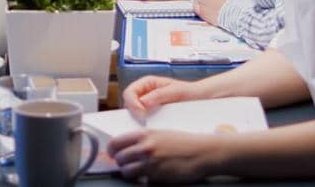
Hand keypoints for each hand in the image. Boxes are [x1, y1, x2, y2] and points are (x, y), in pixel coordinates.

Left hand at [109, 130, 223, 183]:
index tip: (112, 154)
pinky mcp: (156, 177)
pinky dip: (143, 180)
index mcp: (145, 135)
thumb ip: (144, 140)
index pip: (115, 142)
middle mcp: (145, 148)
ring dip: (130, 173)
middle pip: (119, 159)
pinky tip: (151, 176)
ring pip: (126, 172)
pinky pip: (141, 181)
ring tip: (139, 172)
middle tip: (128, 164)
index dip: (111, 150)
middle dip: (121, 163)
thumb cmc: (185, 142)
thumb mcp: (162, 134)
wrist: (202, 152)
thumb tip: (129, 147)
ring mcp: (150, 163)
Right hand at [121, 75, 207, 120]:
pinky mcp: (152, 118)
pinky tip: (152, 130)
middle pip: (128, 105)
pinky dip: (145, 127)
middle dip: (133, 113)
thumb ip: (159, 95)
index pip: (129, 92)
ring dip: (138, 121)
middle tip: (143, 122)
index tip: (141, 112)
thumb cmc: (189, 91)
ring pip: (134, 115)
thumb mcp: (175, 91)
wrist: (201, 100)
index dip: (132, 103)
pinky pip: (143, 123)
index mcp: (147, 84)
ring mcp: (147, 107)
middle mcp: (144, 95)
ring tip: (147, 127)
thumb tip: (143, 102)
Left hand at [194, 0, 244, 25]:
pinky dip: (198, 7)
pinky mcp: (202, 11)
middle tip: (223, 3)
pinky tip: (203, 10)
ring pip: (203, 0)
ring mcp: (203, 1)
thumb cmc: (239, 2)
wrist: (236, 14)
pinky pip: (195, 7)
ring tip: (216, 8)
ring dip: (208, 3)